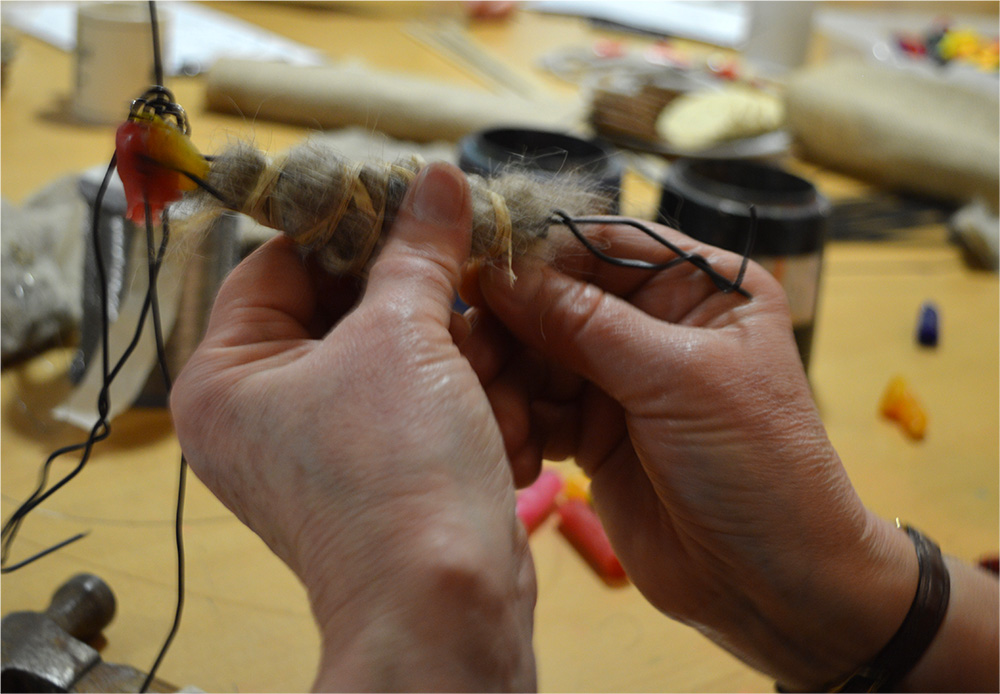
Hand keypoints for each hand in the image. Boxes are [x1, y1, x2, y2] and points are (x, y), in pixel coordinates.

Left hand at [171, 163, 535, 690]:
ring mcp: (322, 446)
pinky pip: (419, 403)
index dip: (350, 225)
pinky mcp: (379, 471)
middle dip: (422, 301)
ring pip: (397, 357)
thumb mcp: (405, 336)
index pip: (281, 262)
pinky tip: (494, 419)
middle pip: (346, 309)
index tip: (413, 196)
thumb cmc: (397, 477)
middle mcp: (263, 411)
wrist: (447, 604)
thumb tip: (434, 179)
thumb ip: (418, 249)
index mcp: (226, 375)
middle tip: (471, 273)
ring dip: (457, 356)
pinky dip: (462, 400)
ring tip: (491, 373)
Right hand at [462, 222, 919, 688]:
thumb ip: (583, 322)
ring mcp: (620, 380)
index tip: (476, 268)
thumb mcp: (675, 379)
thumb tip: (500, 270)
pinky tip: (519, 454)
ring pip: (534, 357)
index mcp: (697, 286)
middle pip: (554, 300)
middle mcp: (653, 324)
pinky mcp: (592, 433)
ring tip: (505, 425)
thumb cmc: (756, 466)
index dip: (536, 253)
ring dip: (507, 387)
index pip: (600, 245)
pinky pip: (535, 410)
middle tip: (470, 360)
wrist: (772, 585)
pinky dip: (518, 426)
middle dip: (510, 330)